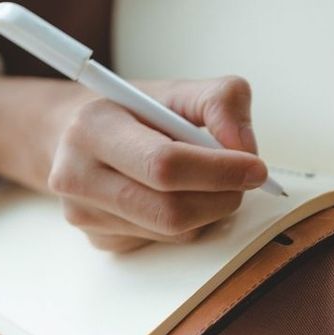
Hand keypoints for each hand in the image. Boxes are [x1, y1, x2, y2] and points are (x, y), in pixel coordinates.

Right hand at [46, 75, 268, 251]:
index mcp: (93, 128)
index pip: (163, 164)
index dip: (218, 171)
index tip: (256, 168)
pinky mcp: (98, 241)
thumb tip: (244, 146)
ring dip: (207, 211)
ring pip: (172, 232)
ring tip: (207, 181)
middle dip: (221, 199)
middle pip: (169, 211)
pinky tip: (175, 196)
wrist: (79, 136)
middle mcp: (77, 175)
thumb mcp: (176, 90)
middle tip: (244, 181)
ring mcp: (83, 215)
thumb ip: (220, 101)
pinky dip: (187, 223)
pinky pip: (163, 244)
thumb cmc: (133, 112)